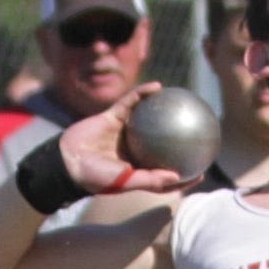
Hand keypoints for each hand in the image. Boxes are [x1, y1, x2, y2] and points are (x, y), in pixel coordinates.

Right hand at [58, 85, 191, 195]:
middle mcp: (133, 150)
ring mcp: (124, 132)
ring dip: (163, 109)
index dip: (184, 173)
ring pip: (148, 118)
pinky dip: (143, 93)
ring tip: (182, 100)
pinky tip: (158, 86)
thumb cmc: (95, 177)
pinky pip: (131, 102)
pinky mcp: (112, 116)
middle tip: (198, 131)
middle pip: (161, 143)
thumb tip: (178, 176)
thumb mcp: (125, 182)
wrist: (66, 160)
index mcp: (138, 169)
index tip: (202, 170)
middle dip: (178, 137)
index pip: (165, 173)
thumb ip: (151, 179)